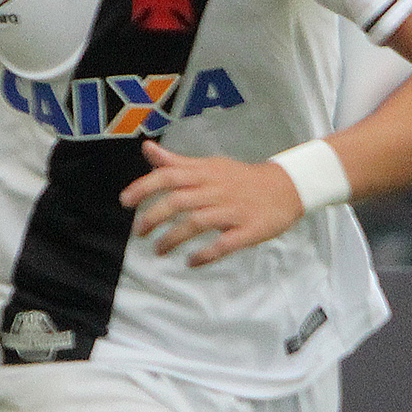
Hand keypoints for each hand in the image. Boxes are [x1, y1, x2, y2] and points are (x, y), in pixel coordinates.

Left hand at [120, 141, 303, 266]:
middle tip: (139, 232)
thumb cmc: (240, 178)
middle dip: (154, 216)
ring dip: (174, 238)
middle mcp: (216, 189)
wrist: (287, 187)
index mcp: (205, 173)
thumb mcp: (209, 165)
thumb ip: (176, 162)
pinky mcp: (249, 229)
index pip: (169, 175)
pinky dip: (206, 254)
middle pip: (179, 200)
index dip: (144, 187)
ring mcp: (233, 210)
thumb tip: (147, 149)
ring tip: (158, 250)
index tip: (125, 201)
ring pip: (198, 222)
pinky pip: (225, 243)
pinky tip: (191, 262)